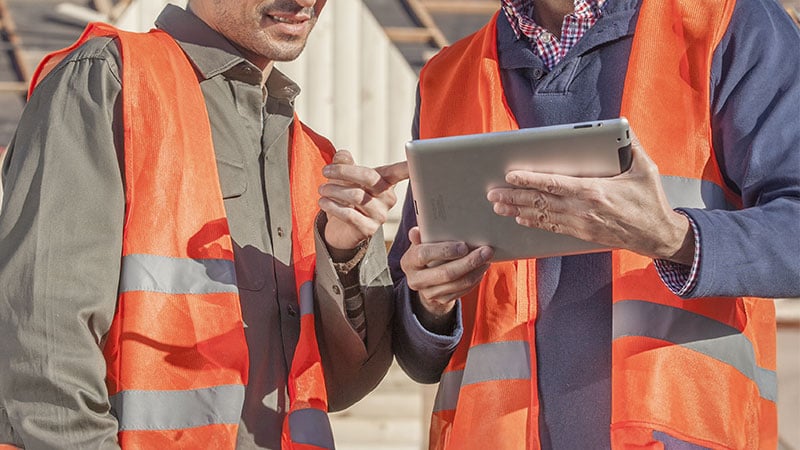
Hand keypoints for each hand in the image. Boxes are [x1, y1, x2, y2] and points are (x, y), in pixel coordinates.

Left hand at [319, 150, 408, 250]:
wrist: (339, 228)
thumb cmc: (345, 197)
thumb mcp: (344, 177)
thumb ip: (344, 162)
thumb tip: (343, 155)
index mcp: (386, 181)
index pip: (402, 170)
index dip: (410, 164)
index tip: (417, 156)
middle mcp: (388, 198)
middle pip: (369, 177)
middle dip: (343, 171)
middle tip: (326, 170)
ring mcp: (381, 215)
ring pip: (356, 196)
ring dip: (334, 190)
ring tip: (322, 189)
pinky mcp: (369, 230)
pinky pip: (349, 214)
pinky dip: (332, 206)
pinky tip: (323, 202)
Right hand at [400, 227, 492, 319]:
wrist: (423, 278)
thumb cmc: (425, 252)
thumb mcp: (421, 242)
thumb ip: (421, 235)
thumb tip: (416, 231)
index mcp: (408, 261)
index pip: (423, 255)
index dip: (444, 250)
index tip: (464, 246)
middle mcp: (415, 280)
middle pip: (445, 273)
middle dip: (469, 262)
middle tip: (486, 251)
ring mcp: (428, 293)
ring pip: (457, 284)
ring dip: (476, 271)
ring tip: (487, 259)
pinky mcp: (440, 301)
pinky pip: (462, 292)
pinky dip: (475, 279)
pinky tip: (482, 269)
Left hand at [486, 133, 693, 263]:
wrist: (657, 235)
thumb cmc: (651, 200)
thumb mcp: (645, 169)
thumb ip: (631, 146)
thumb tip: (622, 126)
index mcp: (594, 191)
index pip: (554, 183)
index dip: (530, 179)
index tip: (511, 174)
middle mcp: (583, 209)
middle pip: (541, 202)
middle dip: (514, 196)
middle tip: (492, 193)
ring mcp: (580, 224)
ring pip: (542, 216)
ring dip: (517, 210)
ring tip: (498, 205)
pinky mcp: (581, 234)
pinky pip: (551, 228)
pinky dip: (534, 223)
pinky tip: (520, 219)